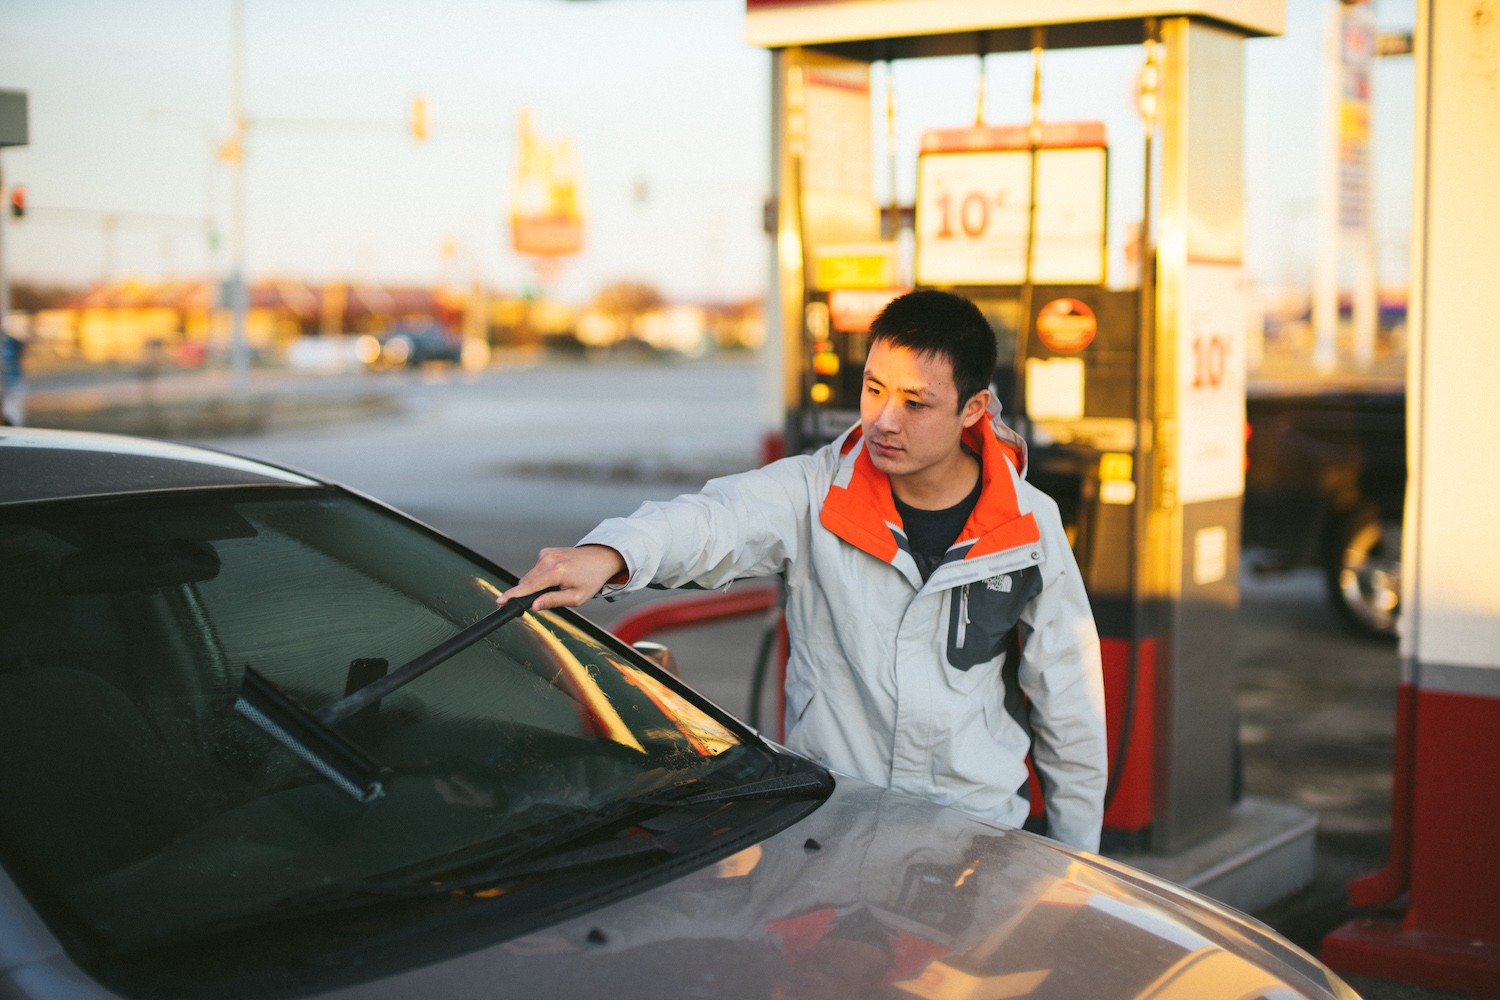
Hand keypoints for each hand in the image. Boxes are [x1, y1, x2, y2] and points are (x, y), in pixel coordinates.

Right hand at [499, 544, 625, 610]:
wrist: (601, 558)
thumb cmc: (591, 579)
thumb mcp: (577, 597)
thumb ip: (554, 601)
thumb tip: (534, 606)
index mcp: (556, 572)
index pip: (528, 587)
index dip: (513, 596)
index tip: (500, 601)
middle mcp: (548, 560)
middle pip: (526, 582)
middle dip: (530, 593)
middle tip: (546, 598)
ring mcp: (546, 553)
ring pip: (530, 576)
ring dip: (537, 585)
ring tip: (558, 585)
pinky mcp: (546, 551)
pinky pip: (536, 569)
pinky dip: (541, 576)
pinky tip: (557, 576)